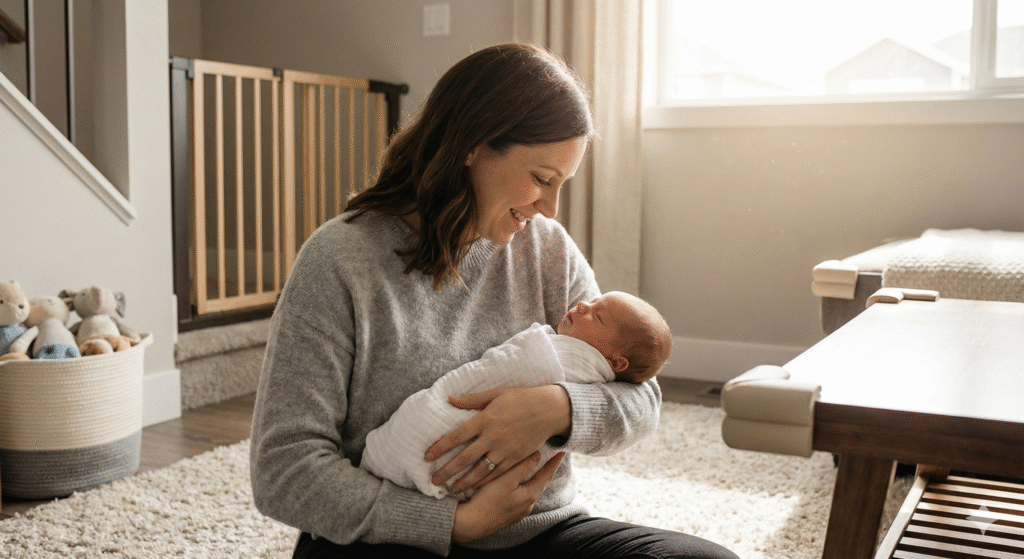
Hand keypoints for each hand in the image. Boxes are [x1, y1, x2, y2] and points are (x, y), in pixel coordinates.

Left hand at [425, 385, 569, 494]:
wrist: (550, 409)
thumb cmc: (522, 398)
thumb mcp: (495, 394)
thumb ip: (472, 399)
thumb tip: (450, 399)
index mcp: (485, 419)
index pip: (456, 436)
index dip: (440, 447)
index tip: (427, 456)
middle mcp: (493, 436)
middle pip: (464, 458)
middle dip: (447, 471)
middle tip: (433, 480)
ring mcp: (505, 449)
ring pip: (480, 471)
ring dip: (464, 481)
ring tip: (451, 489)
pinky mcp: (516, 458)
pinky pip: (497, 473)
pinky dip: (484, 482)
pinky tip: (474, 488)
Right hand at [451, 452, 565, 542]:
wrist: (471, 524)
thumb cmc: (487, 501)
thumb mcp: (506, 480)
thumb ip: (522, 467)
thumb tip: (537, 455)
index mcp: (530, 495)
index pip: (546, 475)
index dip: (554, 462)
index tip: (563, 451)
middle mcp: (528, 505)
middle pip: (540, 483)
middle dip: (545, 470)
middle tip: (551, 457)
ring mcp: (519, 511)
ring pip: (530, 490)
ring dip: (533, 478)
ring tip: (536, 467)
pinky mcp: (509, 513)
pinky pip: (520, 496)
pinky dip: (523, 486)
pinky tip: (518, 483)